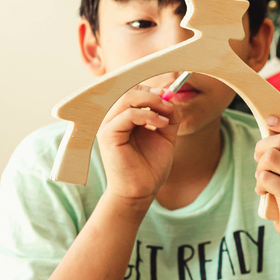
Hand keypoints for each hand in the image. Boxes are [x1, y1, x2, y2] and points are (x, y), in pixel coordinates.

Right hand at [97, 86, 181, 203]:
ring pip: (127, 98)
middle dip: (152, 93)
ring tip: (168, 113)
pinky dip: (147, 115)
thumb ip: (169, 116)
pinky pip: (127, 114)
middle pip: (129, 90)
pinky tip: (162, 124)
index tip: (170, 94)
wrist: (141, 191)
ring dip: (151, 101)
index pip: (133, 91)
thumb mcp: (165, 135)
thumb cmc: (150, 166)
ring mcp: (108, 125)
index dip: (152, 89)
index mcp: (123, 116)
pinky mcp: (108, 134)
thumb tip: (172, 97)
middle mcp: (113, 118)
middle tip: (169, 101)